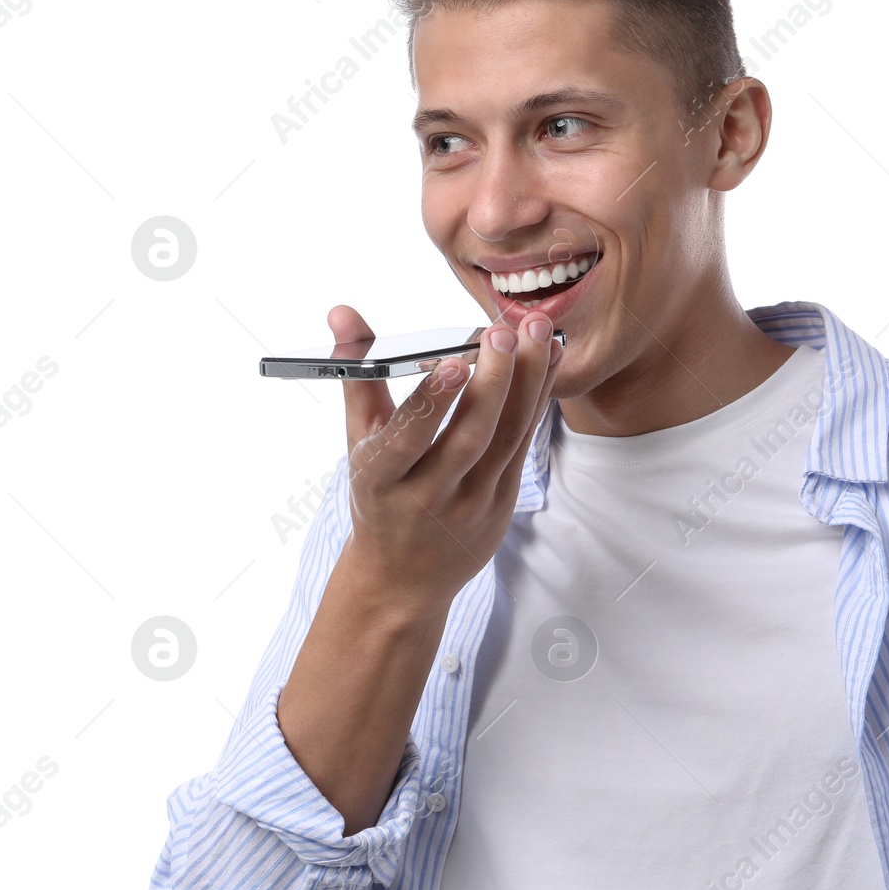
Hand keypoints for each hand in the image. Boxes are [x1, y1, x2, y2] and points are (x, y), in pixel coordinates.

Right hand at [329, 303, 563, 611]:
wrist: (403, 578)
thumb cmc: (378, 496)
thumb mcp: (359, 442)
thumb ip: (357, 374)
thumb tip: (341, 311)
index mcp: (380, 481)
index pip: (407, 441)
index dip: (432, 402)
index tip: (455, 362)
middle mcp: (427, 497)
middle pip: (469, 438)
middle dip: (492, 382)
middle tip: (503, 331)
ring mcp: (471, 505)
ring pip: (506, 440)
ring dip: (527, 383)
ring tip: (537, 333)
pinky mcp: (502, 505)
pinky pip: (522, 446)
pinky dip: (537, 401)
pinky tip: (547, 360)